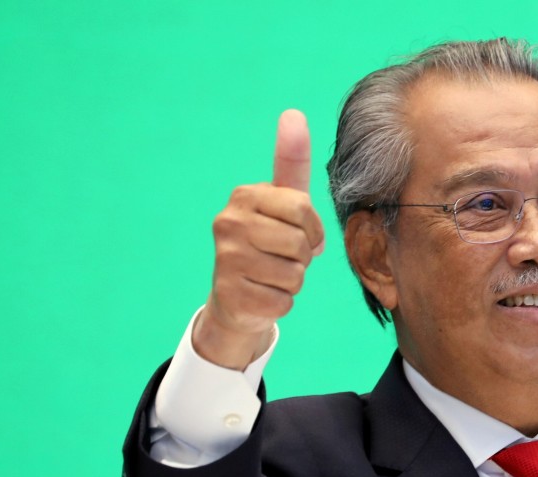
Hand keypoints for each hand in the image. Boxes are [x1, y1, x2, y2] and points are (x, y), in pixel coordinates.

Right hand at [192, 110, 324, 369]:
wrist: (237, 299)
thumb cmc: (269, 244)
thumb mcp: (284, 202)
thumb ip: (291, 163)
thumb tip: (293, 113)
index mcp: (244, 196)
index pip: (302, 208)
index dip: (311, 228)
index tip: (298, 232)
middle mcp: (228, 223)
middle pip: (300, 243)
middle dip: (302, 256)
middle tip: (283, 257)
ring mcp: (226, 260)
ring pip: (294, 275)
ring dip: (292, 281)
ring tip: (271, 275)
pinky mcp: (231, 295)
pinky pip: (284, 301)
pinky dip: (281, 302)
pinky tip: (262, 295)